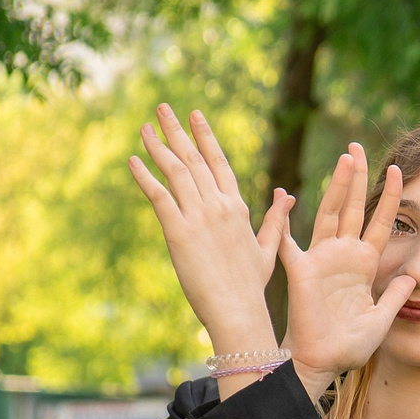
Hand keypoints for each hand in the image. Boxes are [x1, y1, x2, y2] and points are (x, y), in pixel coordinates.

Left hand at [128, 105, 291, 359]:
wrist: (238, 310)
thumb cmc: (251, 285)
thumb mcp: (266, 248)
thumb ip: (274, 219)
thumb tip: (287, 194)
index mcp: (238, 207)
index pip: (219, 162)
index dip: (205, 136)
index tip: (194, 115)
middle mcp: (219, 205)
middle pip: (195, 159)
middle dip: (177, 131)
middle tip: (162, 108)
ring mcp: (200, 217)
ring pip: (177, 172)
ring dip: (158, 146)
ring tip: (144, 127)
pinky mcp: (179, 232)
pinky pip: (159, 196)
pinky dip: (145, 177)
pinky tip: (132, 160)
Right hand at [278, 145, 416, 396]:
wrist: (322, 364)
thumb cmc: (349, 345)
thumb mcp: (382, 318)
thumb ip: (395, 295)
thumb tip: (415, 276)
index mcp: (364, 265)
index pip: (381, 223)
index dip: (389, 197)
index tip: (399, 170)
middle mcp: (342, 256)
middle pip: (352, 208)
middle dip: (356, 177)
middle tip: (358, 146)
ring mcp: (321, 260)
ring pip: (329, 213)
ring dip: (336, 186)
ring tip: (344, 158)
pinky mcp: (301, 271)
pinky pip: (288, 241)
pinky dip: (282, 219)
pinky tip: (283, 196)